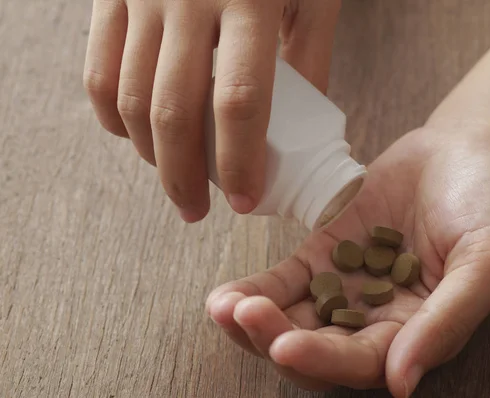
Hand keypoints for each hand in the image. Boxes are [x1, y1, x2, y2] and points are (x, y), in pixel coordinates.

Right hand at [83, 0, 339, 220]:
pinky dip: (114, 117)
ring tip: (176, 182)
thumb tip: (303, 133)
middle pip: (173, 111)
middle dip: (184, 177)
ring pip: (130, 99)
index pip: (241, 101)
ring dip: (150, 156)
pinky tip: (137, 139)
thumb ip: (309, 60)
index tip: (247, 203)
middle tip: (199, 211)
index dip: (241, 162)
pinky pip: (98, 71)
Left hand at [205, 127, 489, 395]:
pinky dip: (255, 290)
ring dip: (255, 322)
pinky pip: (284, 281)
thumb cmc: (489, 207)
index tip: (287, 346)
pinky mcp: (323, 255)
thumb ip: (449, 320)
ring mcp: (345, 287)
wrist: (466, 154)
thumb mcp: (489, 261)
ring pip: (292, 320)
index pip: (363, 362)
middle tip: (246, 319)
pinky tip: (226, 295)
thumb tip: (402, 384)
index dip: (324, 361)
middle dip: (277, 341)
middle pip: (318, 349)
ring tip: (224, 308)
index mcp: (416, 333)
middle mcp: (376, 320)